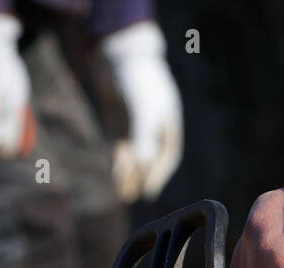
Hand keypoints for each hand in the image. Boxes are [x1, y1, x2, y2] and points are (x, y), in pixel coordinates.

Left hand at [102, 21, 182, 201]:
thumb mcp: (143, 111)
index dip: (158, 175)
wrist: (118, 55)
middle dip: (140, 179)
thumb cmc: (138, 81)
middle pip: (149, 160)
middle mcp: (153, 128)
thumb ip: (144, 139)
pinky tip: (114, 176)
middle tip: (131, 197)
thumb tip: (144, 169)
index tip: (149, 193)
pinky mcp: (118, 126)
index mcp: (169, 124)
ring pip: (133, 157)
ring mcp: (135, 128)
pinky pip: (119, 149)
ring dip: (128, 175)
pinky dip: (118, 163)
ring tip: (122, 193)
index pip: (167, 156)